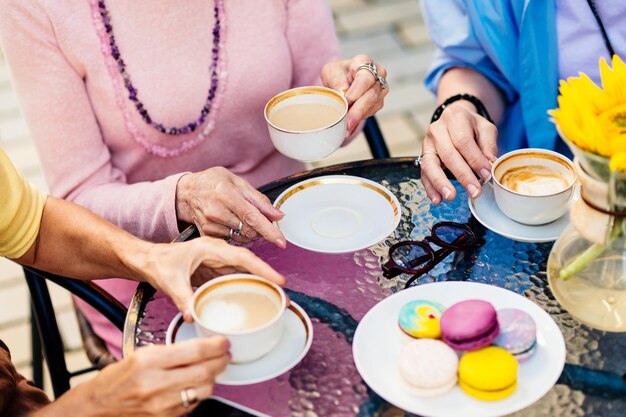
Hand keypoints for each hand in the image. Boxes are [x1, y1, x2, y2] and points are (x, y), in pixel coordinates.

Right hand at [63, 338, 229, 416]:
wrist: (98, 407)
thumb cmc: (118, 378)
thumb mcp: (141, 355)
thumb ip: (171, 351)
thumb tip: (202, 347)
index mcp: (148, 362)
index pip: (194, 351)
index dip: (215, 345)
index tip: (223, 341)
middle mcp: (155, 384)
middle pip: (204, 371)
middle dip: (221, 360)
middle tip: (225, 354)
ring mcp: (161, 405)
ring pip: (204, 390)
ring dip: (213, 378)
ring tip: (212, 368)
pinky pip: (193, 404)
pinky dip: (200, 392)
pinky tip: (197, 384)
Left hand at [137, 236, 285, 320]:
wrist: (148, 260)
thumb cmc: (158, 263)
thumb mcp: (169, 281)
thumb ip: (182, 297)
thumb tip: (193, 316)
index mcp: (210, 248)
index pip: (243, 258)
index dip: (263, 269)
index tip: (278, 280)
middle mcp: (218, 253)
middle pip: (249, 265)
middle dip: (267, 279)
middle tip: (283, 296)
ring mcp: (217, 261)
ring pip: (244, 272)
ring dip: (259, 284)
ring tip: (275, 299)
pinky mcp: (215, 271)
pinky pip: (235, 278)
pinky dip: (247, 287)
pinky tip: (256, 298)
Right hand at [176, 167, 285, 247]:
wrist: (186, 192)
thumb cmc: (214, 183)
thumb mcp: (238, 182)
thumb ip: (259, 200)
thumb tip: (278, 215)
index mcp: (227, 195)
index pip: (253, 217)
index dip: (269, 231)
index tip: (282, 243)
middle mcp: (217, 212)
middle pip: (249, 230)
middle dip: (261, 229)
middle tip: (259, 219)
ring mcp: (210, 225)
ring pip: (242, 238)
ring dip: (250, 233)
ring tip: (243, 218)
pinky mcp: (206, 234)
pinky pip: (231, 241)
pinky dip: (238, 236)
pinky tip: (233, 224)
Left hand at [321, 54, 388, 137]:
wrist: (343, 79)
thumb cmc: (338, 73)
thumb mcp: (331, 72)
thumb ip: (337, 81)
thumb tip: (343, 94)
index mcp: (364, 62)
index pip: (365, 78)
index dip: (357, 91)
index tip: (347, 101)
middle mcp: (378, 74)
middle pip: (372, 94)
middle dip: (358, 110)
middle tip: (347, 122)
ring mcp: (381, 89)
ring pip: (373, 105)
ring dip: (359, 117)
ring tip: (346, 127)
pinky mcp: (379, 102)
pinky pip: (371, 112)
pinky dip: (359, 120)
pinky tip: (350, 126)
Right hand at [420, 101, 497, 203]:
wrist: (454, 119)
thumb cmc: (471, 126)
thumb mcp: (485, 128)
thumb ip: (489, 144)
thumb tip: (490, 163)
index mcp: (455, 118)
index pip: (463, 141)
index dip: (475, 159)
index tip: (486, 175)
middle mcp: (437, 130)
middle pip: (448, 154)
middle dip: (462, 175)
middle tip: (474, 191)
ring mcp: (427, 144)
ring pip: (430, 164)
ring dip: (440, 183)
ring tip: (450, 197)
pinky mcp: (423, 157)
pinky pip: (424, 173)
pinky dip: (430, 188)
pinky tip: (437, 199)